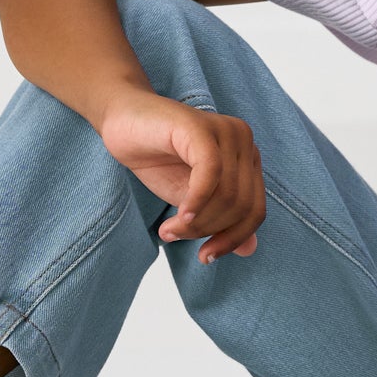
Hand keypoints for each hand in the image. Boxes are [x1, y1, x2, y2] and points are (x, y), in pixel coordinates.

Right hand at [97, 91, 264, 265]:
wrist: (120, 120)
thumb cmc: (158, 158)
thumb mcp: (194, 200)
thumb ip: (222, 220)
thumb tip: (250, 250)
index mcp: (247, 157)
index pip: (255, 210)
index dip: (233, 239)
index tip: (205, 256)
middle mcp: (244, 140)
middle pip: (242, 206)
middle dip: (208, 230)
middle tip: (175, 235)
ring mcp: (225, 131)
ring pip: (227, 195)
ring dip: (195, 223)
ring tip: (169, 229)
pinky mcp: (200, 128)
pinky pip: (210, 174)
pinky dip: (195, 203)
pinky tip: (177, 217)